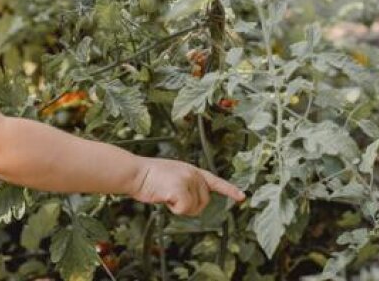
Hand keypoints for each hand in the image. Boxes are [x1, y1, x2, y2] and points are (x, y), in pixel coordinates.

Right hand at [129, 157, 245, 216]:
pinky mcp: (181, 188)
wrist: (136, 172)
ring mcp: (188, 180)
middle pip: (204, 202)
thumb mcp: (173, 176)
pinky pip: (184, 209)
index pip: (215, 181)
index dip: (229, 190)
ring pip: (194, 208)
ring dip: (180, 207)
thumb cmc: (149, 178)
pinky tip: (165, 197)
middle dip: (189, 205)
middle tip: (171, 196)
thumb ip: (186, 185)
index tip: (242, 197)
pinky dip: (174, 209)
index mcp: (192, 170)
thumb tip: (192, 202)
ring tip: (166, 193)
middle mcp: (194, 174)